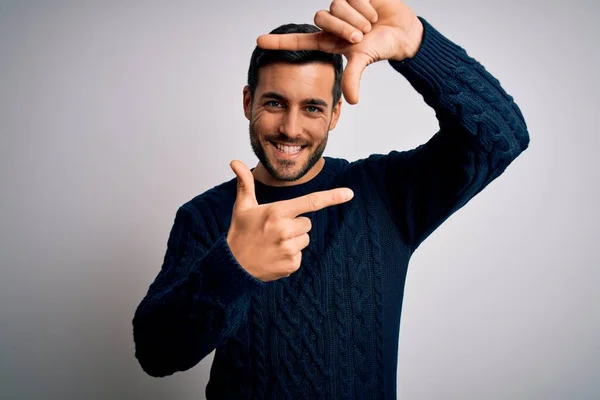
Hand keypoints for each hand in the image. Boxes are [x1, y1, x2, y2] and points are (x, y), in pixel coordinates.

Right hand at [226, 160, 353, 281]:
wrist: (232, 266)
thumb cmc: (240, 233)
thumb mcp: (242, 207)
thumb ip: (245, 183)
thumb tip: (235, 162)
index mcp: (277, 212)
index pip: (310, 202)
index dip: (332, 197)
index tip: (350, 193)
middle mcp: (285, 230)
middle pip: (307, 223)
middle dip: (294, 225)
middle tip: (273, 230)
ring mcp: (289, 249)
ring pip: (305, 239)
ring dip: (293, 240)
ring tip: (273, 243)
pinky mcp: (292, 264)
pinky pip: (300, 255)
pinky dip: (290, 255)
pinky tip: (274, 256)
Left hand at [256, 0, 422, 104]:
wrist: (402, 31)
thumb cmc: (382, 47)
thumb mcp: (364, 61)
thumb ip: (353, 77)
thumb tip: (351, 100)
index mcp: (328, 41)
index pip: (298, 41)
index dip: (279, 41)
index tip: (259, 41)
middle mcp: (331, 24)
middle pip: (322, 18)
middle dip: (343, 28)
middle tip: (360, 36)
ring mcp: (340, 8)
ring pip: (336, 6)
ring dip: (356, 17)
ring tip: (369, 25)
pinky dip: (365, 5)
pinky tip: (373, 11)